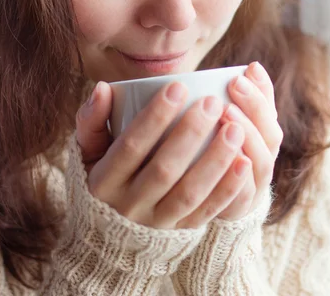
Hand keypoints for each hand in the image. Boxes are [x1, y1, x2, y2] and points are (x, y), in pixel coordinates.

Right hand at [76, 80, 255, 229]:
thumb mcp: (86, 153)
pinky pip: (206, 213)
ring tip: (235, 128)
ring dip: (215, 160)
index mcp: (104, 181)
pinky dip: (227, 189)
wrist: (108, 242)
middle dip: (191, 133)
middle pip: (164, 168)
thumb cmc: (100, 180)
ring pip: (189, 192)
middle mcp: (129, 205)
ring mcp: (156, 222)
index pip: (131, 145)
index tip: (179, 86)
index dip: (155, 116)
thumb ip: (91, 120)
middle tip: (213, 103)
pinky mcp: (180, 233)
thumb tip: (103, 87)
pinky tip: (243, 163)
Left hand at [215, 61, 282, 220]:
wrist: (197, 204)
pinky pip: (243, 197)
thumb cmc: (203, 152)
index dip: (262, 92)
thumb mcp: (216, 123)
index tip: (246, 71)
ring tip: (228, 114)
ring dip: (249, 137)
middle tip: (234, 87)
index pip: (270, 112)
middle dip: (254, 108)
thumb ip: (224, 100)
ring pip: (261, 164)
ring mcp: (252, 188)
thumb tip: (241, 66)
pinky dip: (239, 179)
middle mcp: (261, 162)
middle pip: (270, 136)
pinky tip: (232, 159)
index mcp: (260, 139)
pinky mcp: (234, 211)